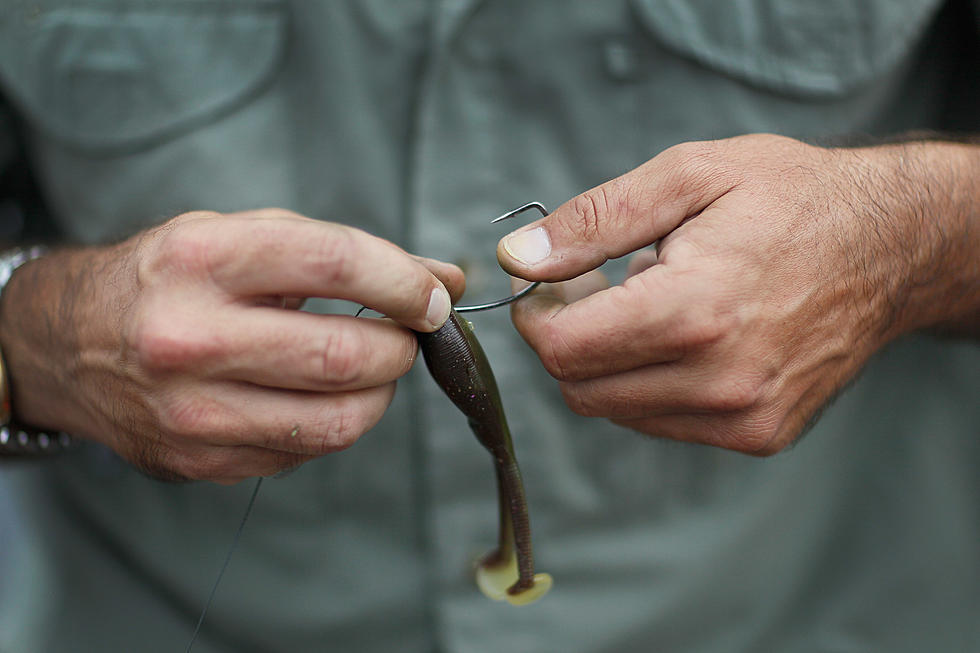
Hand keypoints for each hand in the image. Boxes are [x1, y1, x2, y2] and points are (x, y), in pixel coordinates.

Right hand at [0, 209, 462, 482]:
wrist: (68, 342)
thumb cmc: (171, 278)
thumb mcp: (246, 237)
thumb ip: (346, 254)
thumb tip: (446, 280)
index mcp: (204, 259)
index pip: (335, 264)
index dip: (405, 284)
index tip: (433, 298)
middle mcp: (189, 336)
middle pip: (343, 356)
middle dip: (401, 350)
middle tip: (407, 339)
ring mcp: (192, 409)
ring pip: (336, 421)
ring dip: (379, 396)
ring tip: (371, 370)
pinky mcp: (198, 461)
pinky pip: (304, 452)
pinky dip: (333, 424)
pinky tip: (316, 397)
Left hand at [497, 134, 978, 453]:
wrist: (889, 245)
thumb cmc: (788, 197)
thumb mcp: (688, 176)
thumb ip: (593, 222)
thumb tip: (517, 258)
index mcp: (696, 311)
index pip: (564, 351)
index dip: (536, 317)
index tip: (547, 285)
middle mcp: (721, 379)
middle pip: (581, 389)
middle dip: (568, 339)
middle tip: (596, 287)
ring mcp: (744, 415)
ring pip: (617, 410)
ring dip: (610, 362)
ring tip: (651, 304)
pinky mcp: (759, 433)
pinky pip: (662, 421)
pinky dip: (650, 384)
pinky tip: (684, 337)